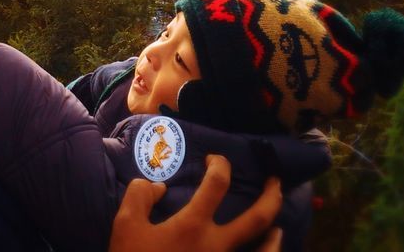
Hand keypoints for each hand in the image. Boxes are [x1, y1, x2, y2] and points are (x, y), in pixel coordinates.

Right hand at [109, 154, 282, 251]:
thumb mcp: (125, 225)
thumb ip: (139, 196)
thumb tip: (157, 186)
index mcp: (194, 225)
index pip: (217, 184)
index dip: (219, 165)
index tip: (214, 160)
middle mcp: (218, 245)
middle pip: (257, 217)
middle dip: (271, 195)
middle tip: (275, 181)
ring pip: (266, 251)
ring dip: (274, 236)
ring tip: (277, 226)